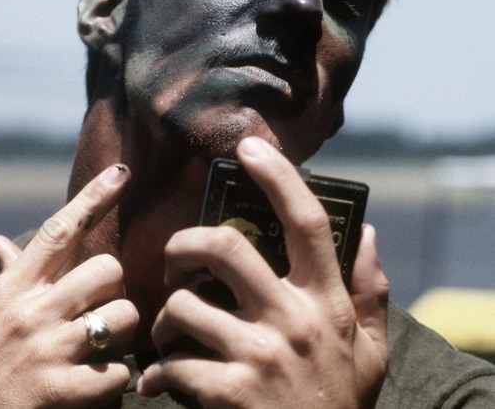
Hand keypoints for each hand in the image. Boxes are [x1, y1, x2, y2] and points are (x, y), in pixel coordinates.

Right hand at [0, 164, 138, 407]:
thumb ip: (6, 275)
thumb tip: (0, 240)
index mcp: (13, 288)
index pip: (60, 230)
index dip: (94, 197)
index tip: (121, 172)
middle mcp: (32, 311)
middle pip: (107, 270)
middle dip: (113, 288)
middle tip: (98, 308)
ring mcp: (47, 350)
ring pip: (121, 316)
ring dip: (119, 333)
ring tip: (100, 346)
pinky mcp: (60, 391)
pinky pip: (118, 373)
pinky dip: (114, 381)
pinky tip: (96, 383)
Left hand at [138, 137, 388, 407]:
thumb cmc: (340, 404)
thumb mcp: (372, 351)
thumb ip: (373, 290)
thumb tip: (368, 231)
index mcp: (326, 303)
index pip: (306, 222)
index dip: (278, 177)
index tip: (250, 147)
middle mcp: (294, 320)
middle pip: (224, 247)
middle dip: (184, 244)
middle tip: (176, 262)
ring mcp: (261, 357)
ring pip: (185, 305)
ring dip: (164, 319)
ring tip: (169, 334)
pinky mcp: (230, 396)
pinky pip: (173, 363)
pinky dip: (157, 370)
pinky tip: (159, 380)